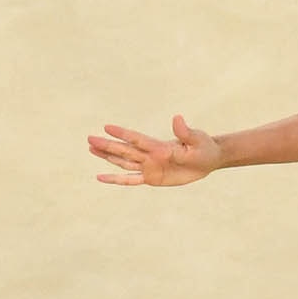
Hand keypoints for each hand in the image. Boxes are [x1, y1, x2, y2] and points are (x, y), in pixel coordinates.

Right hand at [88, 115, 222, 186]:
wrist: (208, 160)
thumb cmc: (203, 147)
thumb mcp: (197, 140)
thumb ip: (185, 132)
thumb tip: (177, 118)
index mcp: (159, 146)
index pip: (137, 139)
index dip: (122, 134)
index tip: (106, 127)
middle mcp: (150, 155)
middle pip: (125, 150)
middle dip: (107, 145)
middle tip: (89, 138)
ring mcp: (149, 166)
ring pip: (123, 162)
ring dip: (108, 156)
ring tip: (91, 149)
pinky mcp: (151, 178)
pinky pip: (130, 180)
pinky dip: (116, 179)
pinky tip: (101, 177)